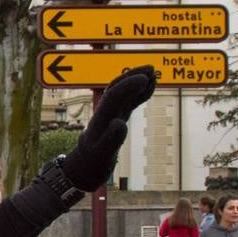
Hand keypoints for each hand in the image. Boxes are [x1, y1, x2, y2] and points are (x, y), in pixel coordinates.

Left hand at [60, 66, 156, 191]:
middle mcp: (105, 112)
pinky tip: (150, 88)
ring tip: (154, 73)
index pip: (113, 96)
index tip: (144, 79)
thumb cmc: (92, 163)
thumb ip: (111, 140)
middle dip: (132, 76)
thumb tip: (120, 123)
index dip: (128, 86)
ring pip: (123, 91)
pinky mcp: (116, 117)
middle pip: (117, 88)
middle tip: (151, 69)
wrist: (83, 167)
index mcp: (101, 119)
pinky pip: (128, 101)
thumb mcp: (102, 155)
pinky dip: (139, 93)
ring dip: (136, 80)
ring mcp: (111, 114)